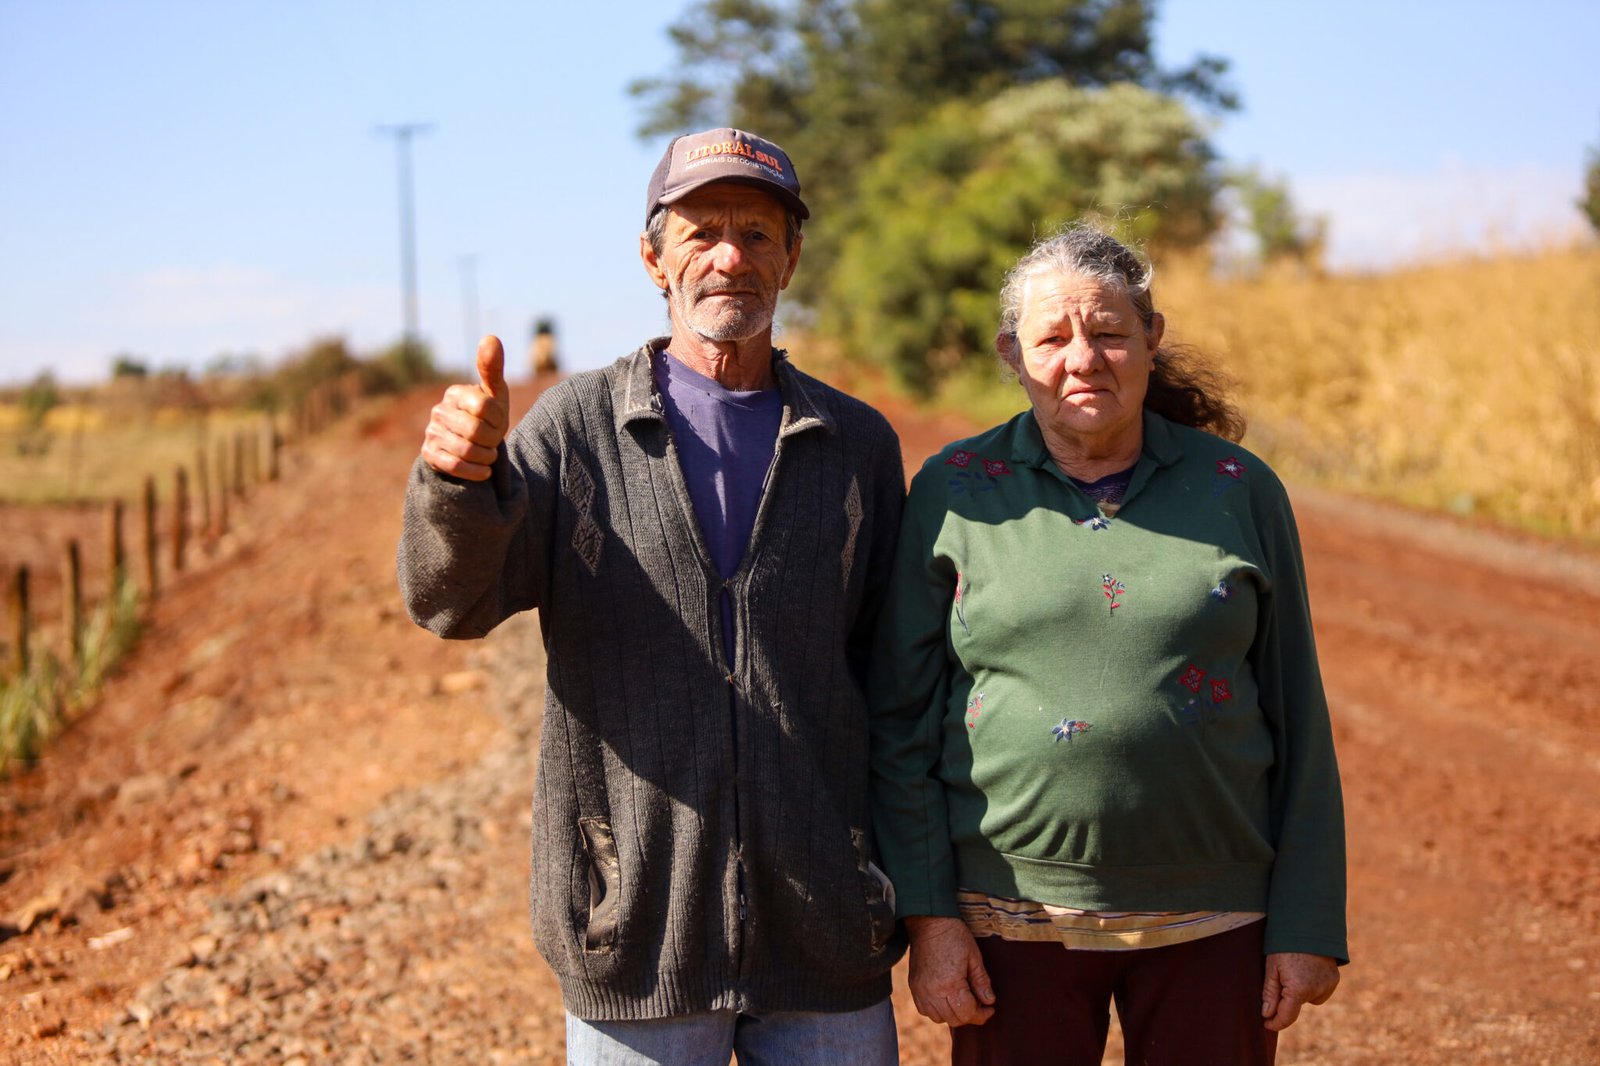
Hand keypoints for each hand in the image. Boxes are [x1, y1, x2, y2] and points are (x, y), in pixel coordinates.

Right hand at [420, 335, 511, 480]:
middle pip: (477, 431)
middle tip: (493, 441)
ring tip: (489, 455)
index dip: (499, 420)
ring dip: (486, 457)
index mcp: (455, 393)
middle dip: (492, 440)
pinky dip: (475, 472)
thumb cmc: (487, 417)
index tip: (499, 423)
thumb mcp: (495, 394)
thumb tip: (491, 337)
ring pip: (467, 450)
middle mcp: (439, 411)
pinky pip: (455, 466)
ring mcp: (432, 433)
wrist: (472, 448)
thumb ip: (493, 368)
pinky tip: (484, 471)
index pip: (486, 407)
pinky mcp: (429, 455)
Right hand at [904, 915, 995, 1026]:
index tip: (989, 1008)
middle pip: (954, 1019)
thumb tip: (989, 1001)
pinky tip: (945, 997)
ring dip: (953, 1014)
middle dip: (969, 1015)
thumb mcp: (974, 957)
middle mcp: (933, 992)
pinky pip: (925, 1010)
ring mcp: (920, 990)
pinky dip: (937, 1010)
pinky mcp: (914, 986)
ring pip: (939, 1018)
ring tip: (962, 999)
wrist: (929, 921)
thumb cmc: (954, 936)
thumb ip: (982, 982)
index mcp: (950, 984)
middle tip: (979, 1003)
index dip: (982, 1015)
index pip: (967, 1013)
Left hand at [1261, 951, 1339, 1031]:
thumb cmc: (1285, 945)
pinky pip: (1320, 991)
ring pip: (1309, 998)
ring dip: (1300, 992)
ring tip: (1295, 970)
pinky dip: (1313, 986)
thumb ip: (1270, 993)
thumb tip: (1267, 1015)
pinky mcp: (1334, 979)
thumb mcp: (1271, 967)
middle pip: (1296, 1005)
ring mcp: (1328, 985)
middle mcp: (1316, 991)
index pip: (1287, 1016)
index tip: (1266, 1024)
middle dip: (1287, 998)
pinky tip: (1308, 970)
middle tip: (1280, 976)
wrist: (1308, 925)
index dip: (1276, 1023)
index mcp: (1298, 989)